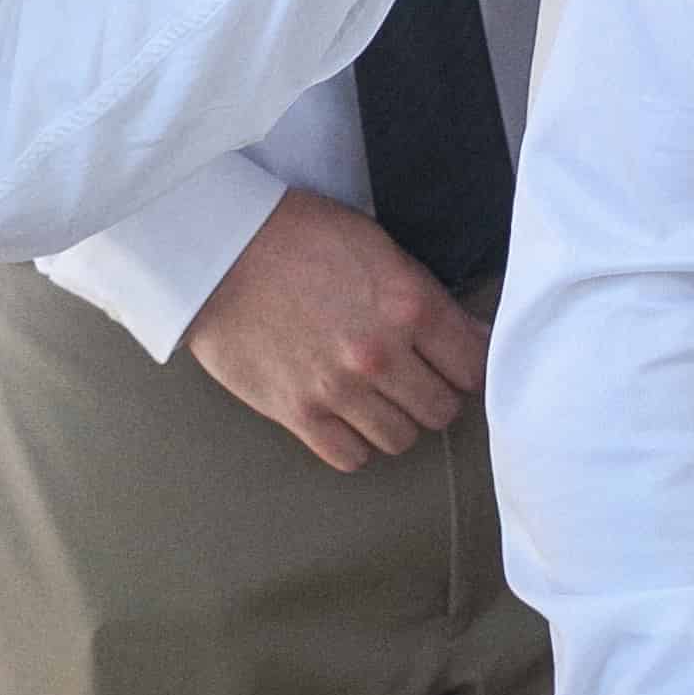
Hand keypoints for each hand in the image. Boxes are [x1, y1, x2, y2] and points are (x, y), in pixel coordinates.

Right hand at [182, 189, 489, 472]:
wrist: (220, 251)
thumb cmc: (300, 237)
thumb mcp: (379, 247)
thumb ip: (426, 296)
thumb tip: (473, 336)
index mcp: (410, 305)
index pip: (473, 367)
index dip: (469, 367)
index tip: (457, 364)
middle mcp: (380, 355)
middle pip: (441, 410)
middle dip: (435, 396)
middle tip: (418, 381)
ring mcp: (338, 389)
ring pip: (400, 439)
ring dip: (397, 422)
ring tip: (381, 399)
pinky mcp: (297, 413)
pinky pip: (349, 457)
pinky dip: (355, 443)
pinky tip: (347, 418)